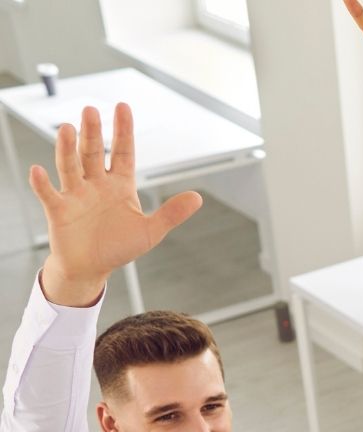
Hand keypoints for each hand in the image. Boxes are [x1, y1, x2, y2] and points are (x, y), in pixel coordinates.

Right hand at [30, 104, 201, 306]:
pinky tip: (38, 171)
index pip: (123, 151)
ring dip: (67, 148)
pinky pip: (49, 194)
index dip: (123, 130)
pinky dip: (42, 183)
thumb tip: (198, 198)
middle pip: (93, 153)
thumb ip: (172, 213)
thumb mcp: (151, 231)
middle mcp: (96, 184)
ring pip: (70, 166)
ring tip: (67, 128)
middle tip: (90, 110)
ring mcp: (76, 195)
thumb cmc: (119, 246)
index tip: (122, 106)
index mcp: (120, 184)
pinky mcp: (59, 210)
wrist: (92, 267)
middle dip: (92, 133)